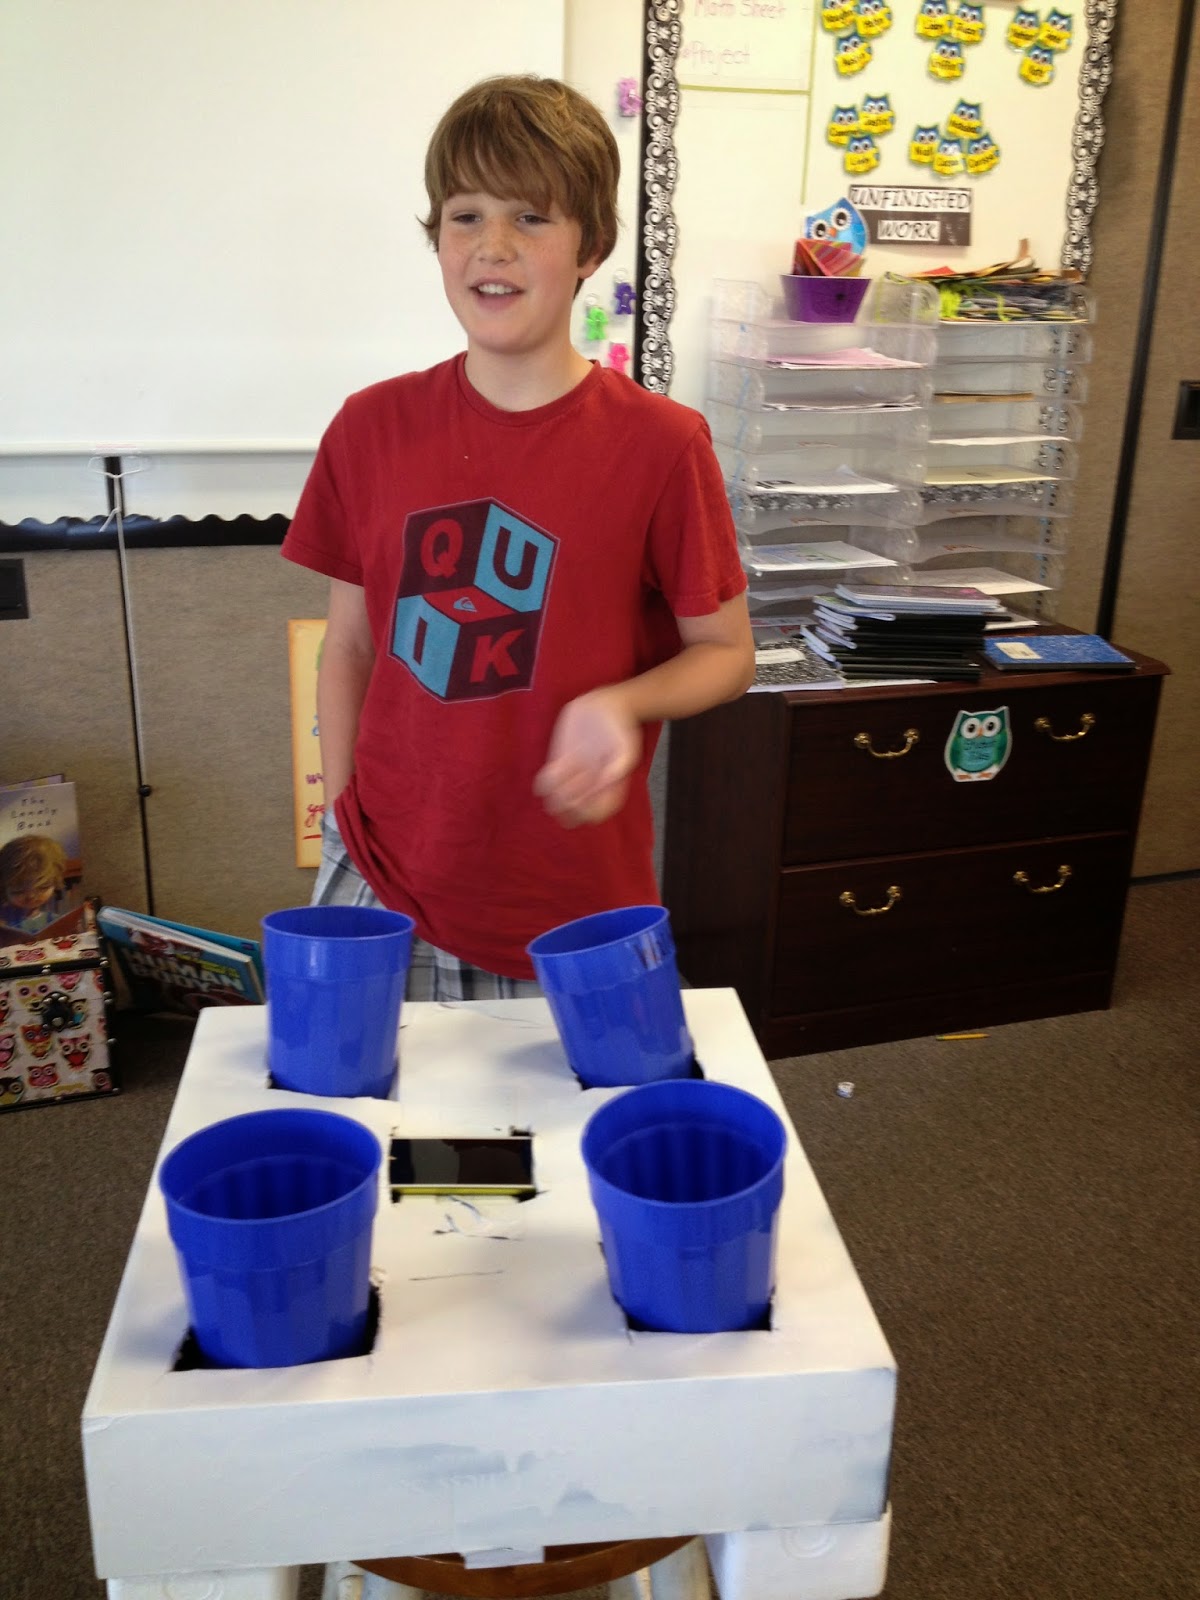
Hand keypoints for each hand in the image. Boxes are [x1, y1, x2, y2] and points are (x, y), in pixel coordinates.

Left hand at [533, 688, 640, 827]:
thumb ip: (620, 766)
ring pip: (560, 799)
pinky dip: (544, 782)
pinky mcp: (560, 760)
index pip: (598, 813)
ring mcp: (574, 773)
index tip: (589, 796)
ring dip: (556, 794)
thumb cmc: (620, 726)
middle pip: (577, 809)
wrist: (604, 705)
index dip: (590, 811)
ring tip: (562, 775)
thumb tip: (607, 783)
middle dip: (572, 802)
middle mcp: (590, 783)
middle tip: (577, 781)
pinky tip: (550, 770)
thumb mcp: (626, 745)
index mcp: (608, 785)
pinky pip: (547, 781)